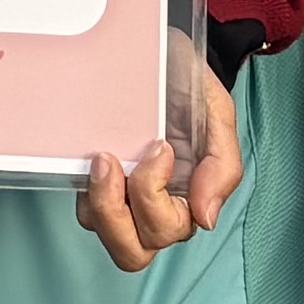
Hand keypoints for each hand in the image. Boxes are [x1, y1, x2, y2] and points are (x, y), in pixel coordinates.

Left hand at [77, 27, 244, 272]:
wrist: (163, 52)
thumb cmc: (189, 83)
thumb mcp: (216, 114)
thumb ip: (222, 166)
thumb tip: (206, 218)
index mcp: (190, 196)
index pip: (167, 231)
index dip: (154, 200)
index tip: (159, 148)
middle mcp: (155, 205)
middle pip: (131, 251)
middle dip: (115, 213)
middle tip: (111, 162)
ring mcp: (122, 195)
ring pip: (101, 230)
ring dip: (97, 198)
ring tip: (102, 155)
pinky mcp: (95, 179)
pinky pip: (81, 202)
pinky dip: (82, 184)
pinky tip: (91, 152)